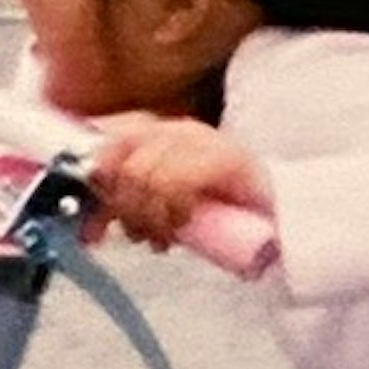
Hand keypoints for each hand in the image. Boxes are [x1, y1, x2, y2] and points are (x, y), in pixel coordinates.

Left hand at [81, 112, 270, 248]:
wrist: (280, 212)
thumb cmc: (219, 209)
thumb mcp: (164, 204)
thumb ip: (131, 204)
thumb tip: (88, 228)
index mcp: (157, 133)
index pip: (106, 143)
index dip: (91, 185)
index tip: (91, 228)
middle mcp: (175, 128)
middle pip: (120, 160)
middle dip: (121, 207)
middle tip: (135, 235)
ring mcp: (200, 139)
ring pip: (143, 175)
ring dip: (147, 217)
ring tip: (161, 239)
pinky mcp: (222, 157)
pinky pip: (176, 182)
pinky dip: (171, 211)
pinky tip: (181, 226)